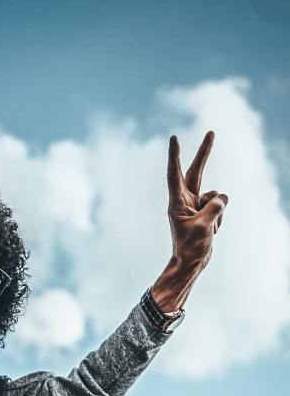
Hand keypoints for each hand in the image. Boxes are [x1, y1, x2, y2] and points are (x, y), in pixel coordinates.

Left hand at [152, 131, 228, 311]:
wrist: (191, 264)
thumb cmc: (190, 248)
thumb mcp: (203, 227)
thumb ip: (214, 208)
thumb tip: (222, 197)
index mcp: (176, 203)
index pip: (175, 174)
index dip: (175, 155)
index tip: (174, 138)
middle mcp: (185, 200)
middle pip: (196, 172)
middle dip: (204, 153)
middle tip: (211, 131)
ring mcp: (196, 205)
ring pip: (216, 196)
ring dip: (218, 212)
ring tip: (208, 229)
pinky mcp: (206, 212)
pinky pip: (221, 207)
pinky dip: (220, 218)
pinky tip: (212, 231)